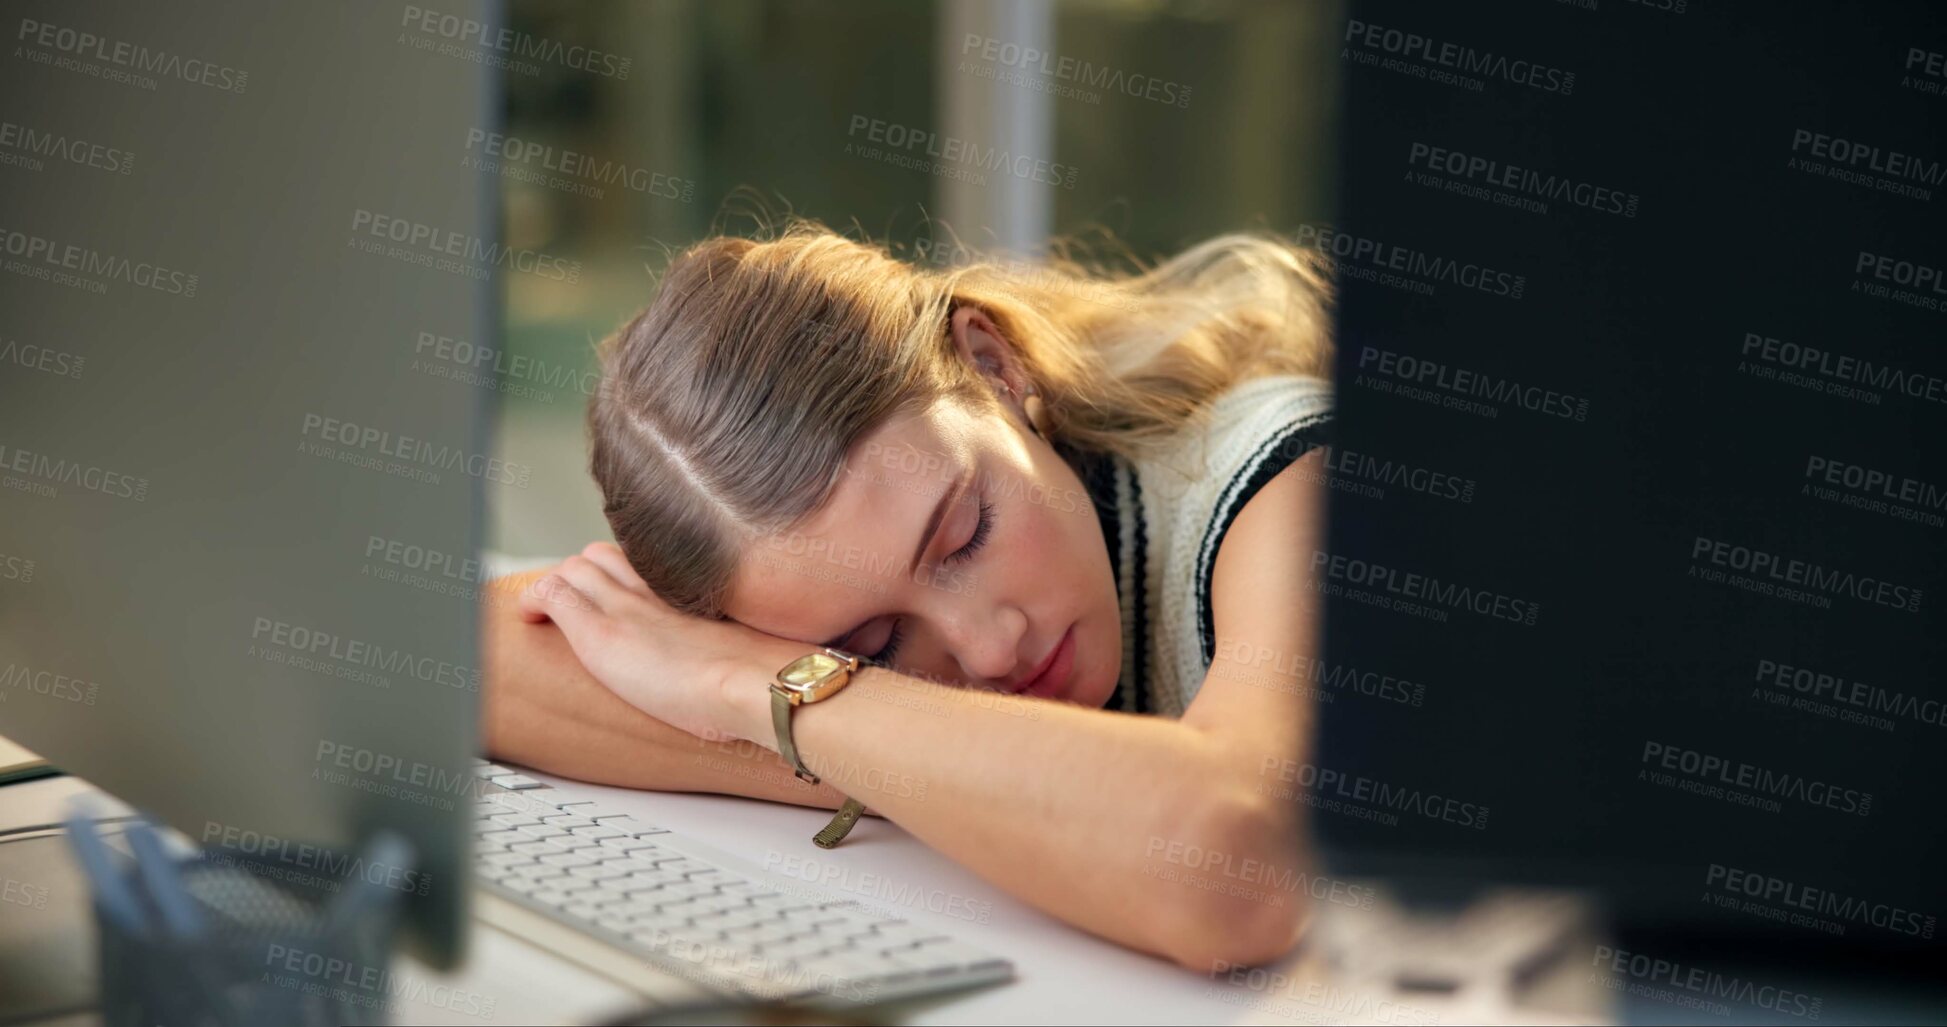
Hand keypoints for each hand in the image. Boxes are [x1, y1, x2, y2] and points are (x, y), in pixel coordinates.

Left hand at [516, 542, 790, 742]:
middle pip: (603, 555)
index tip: (613, 597)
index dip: (618, 576)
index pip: (639, 561)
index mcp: (688, 591)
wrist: (754, 684)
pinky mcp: (600, 631)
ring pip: (576, 567)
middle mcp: (654, 587)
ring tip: (553, 616)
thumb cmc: (759, 679)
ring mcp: (625, 604)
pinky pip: (552, 593)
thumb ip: (732, 644)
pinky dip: (535, 600)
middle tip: (577, 608)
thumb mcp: (748, 648)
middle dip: (583, 577)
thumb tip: (741, 666)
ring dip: (560, 587)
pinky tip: (531, 618)